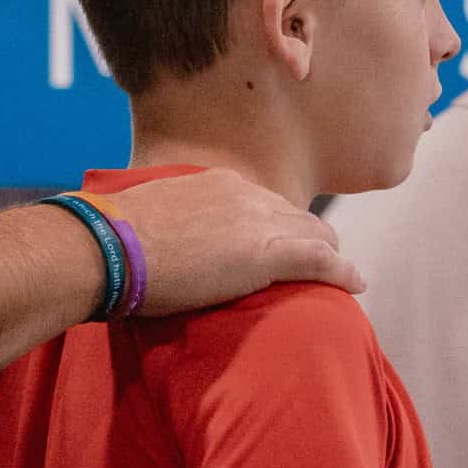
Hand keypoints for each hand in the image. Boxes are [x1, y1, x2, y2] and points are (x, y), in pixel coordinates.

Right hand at [107, 169, 362, 314]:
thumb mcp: (154, 215)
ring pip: (315, 234)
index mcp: (218, 183)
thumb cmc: (117, 236)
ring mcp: (258, 223)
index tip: (277, 242)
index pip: (265, 203)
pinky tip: (356, 283)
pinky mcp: (267, 255)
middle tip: (316, 261)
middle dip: (310, 237)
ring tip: (338, 273)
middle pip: (296, 216)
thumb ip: (176, 221)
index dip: (277, 225)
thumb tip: (167, 239)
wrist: (111, 246)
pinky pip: (321, 260)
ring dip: (327, 254)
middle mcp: (245, 195)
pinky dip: (343, 272)